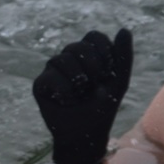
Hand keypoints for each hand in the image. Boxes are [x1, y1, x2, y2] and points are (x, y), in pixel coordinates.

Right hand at [32, 29, 132, 163]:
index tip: (108, 73)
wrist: (86, 134)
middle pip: (77, 46)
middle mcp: (67, 59)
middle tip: (94, 86)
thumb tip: (124, 29)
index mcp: (87, 55)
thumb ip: (123, 56)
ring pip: (61, 59)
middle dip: (92, 67)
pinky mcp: (40, 85)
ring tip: (80, 95)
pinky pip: (50, 77)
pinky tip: (67, 102)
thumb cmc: (102, 108)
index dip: (103, 52)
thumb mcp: (119, 81)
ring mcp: (52, 71)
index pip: (94, 36)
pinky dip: (64, 92)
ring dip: (78, 80)